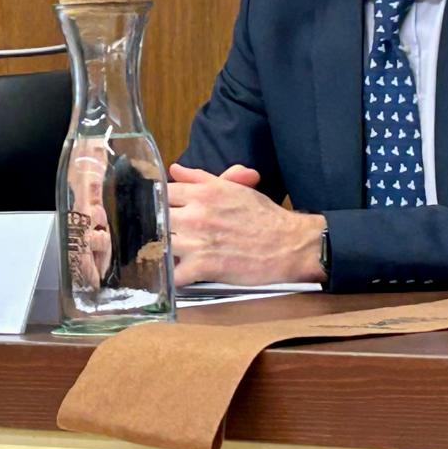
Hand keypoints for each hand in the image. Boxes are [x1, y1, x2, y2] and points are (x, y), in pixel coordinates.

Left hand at [166, 163, 324, 285]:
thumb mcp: (233, 189)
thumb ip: (200, 178)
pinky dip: (171, 278)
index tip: (162, 211)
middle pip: (157, 218)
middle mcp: (196, 214)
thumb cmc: (265, 217)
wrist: (290, 245)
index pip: (163, 192)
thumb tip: (174, 170)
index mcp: (203, 193)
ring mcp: (197, 241)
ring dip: (161, 251)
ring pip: (160, 244)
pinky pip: (174, 275)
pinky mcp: (203, 266)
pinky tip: (175, 276)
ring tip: (166, 254)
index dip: (160, 202)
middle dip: (158, 226)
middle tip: (162, 234)